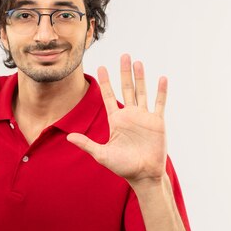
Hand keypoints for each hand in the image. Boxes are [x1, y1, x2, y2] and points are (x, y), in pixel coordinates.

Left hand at [67, 54, 167, 184]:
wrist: (143, 175)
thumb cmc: (122, 167)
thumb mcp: (101, 154)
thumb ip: (87, 144)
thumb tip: (68, 137)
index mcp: (116, 120)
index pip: (108, 96)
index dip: (105, 82)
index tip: (101, 67)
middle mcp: (129, 116)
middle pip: (126, 89)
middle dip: (124, 72)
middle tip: (124, 55)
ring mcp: (144, 117)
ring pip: (142, 92)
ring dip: (141, 77)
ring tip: (138, 62)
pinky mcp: (157, 122)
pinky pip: (159, 103)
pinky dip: (161, 91)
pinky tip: (162, 78)